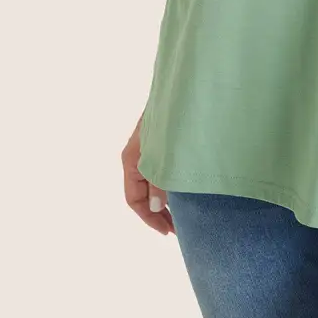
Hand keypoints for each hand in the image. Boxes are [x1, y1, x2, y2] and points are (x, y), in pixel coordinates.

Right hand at [122, 112, 174, 235]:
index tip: (169, 232)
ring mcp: (149, 148)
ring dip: (166, 201)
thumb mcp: (164, 154)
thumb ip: (160, 182)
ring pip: (153, 183)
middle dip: (158, 214)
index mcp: (131, 160)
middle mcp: (137, 156)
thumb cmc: (172, 118)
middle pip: (143, 194)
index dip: (150, 219)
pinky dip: (171, 186)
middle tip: (179, 230)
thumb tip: (155, 207)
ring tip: (184, 215)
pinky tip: (186, 191)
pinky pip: (162, 171)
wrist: (183, 86)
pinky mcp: (163, 141)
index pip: (134, 200)